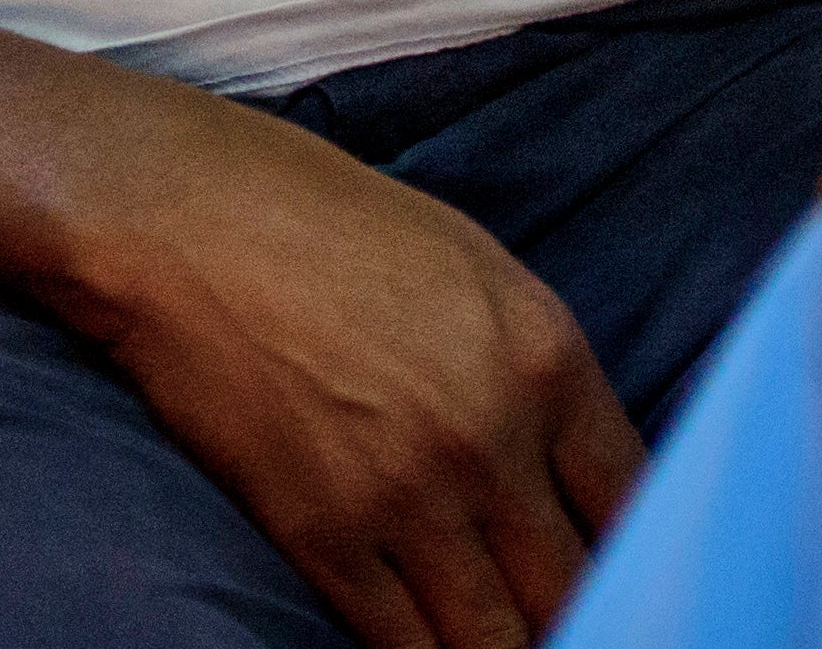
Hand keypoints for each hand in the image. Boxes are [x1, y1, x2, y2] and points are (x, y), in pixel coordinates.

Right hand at [48, 88, 642, 648]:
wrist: (181, 216)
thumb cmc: (325, 224)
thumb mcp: (473, 271)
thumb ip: (535, 376)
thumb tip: (576, 478)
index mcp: (545, 355)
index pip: (634, 505)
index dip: (639, 560)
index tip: (626, 582)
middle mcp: (492, 433)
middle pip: (573, 586)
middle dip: (573, 617)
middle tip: (566, 628)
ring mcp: (407, 492)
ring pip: (492, 639)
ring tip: (501, 645)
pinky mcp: (323, 534)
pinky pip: (399, 645)